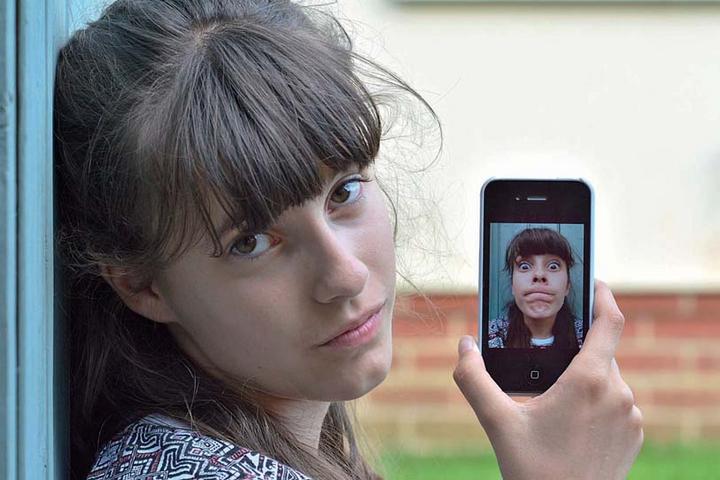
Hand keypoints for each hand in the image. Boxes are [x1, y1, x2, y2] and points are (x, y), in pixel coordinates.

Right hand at [453, 281, 642, 479]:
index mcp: (589, 381)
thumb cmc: (534, 470)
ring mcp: (631, 417)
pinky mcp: (634, 436)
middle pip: (601, 352)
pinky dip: (596, 400)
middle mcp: (618, 394)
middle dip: (576, 347)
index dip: (603, 296)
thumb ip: (473, 378)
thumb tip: (464, 345)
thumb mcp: (497, 421)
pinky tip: (569, 419)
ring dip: (584, 377)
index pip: (609, 322)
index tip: (593, 282)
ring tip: (553, 396)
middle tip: (547, 354)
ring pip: (608, 378)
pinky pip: (616, 402)